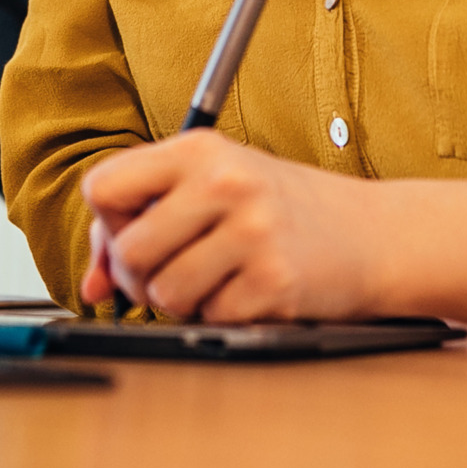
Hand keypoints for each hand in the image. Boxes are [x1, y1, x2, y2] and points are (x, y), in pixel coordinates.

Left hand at [79, 132, 388, 322]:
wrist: (373, 233)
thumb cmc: (283, 209)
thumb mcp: (214, 188)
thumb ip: (144, 222)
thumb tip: (93, 285)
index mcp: (200, 149)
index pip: (103, 187)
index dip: (109, 222)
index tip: (137, 231)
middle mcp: (225, 183)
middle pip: (128, 250)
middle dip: (141, 276)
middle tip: (172, 270)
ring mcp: (253, 232)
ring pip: (163, 293)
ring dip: (182, 301)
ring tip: (216, 279)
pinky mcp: (274, 281)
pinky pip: (209, 318)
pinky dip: (222, 315)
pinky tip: (249, 291)